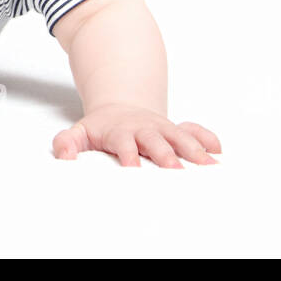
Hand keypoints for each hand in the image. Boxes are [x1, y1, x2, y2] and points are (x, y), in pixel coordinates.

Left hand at [52, 103, 220, 167]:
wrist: (120, 109)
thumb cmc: (101, 128)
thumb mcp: (79, 132)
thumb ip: (67, 143)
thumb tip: (63, 156)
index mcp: (120, 131)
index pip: (124, 143)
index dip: (129, 154)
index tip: (134, 168)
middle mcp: (144, 129)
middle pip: (157, 140)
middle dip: (167, 154)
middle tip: (176, 170)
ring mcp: (162, 128)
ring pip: (180, 136)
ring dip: (194, 149)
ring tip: (209, 165)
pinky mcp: (175, 129)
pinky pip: (195, 130)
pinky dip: (207, 137)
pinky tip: (217, 150)